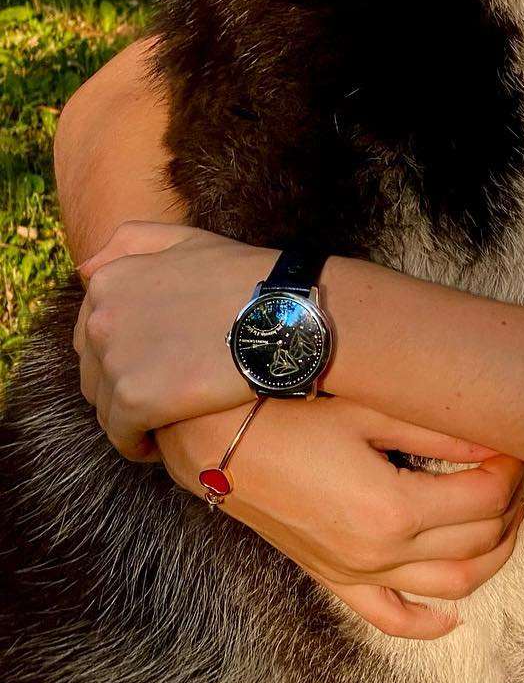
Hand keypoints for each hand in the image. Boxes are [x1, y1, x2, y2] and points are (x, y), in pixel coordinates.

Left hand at [74, 221, 280, 457]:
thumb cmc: (241, 275)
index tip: (151, 364)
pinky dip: (136, 444)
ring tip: (163, 421)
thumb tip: (84, 270)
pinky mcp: (135, 401)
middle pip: (94, 372)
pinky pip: (122, 436)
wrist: (282, 313)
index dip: (122, 352)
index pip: (92, 334)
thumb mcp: (185, 238)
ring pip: (105, 407)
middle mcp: (101, 319)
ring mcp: (116, 361)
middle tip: (161, 393)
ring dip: (128, 416)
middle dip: (121, 385)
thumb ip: (130, 241)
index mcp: (109, 283)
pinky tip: (159, 444)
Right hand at [156, 398, 523, 638]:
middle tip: (514, 469)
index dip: (509, 469)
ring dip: (492, 556)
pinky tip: (454, 613)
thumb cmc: (292, 413)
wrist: (217, 441)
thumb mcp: (371, 410)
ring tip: (508, 517)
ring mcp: (356, 573)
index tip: (514, 442)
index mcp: (393, 509)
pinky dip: (429, 622)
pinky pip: (390, 617)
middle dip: (508, 505)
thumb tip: (495, 436)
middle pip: (476, 541)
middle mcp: (379, 553)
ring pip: (451, 585)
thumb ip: (437, 428)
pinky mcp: (335, 579)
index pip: (483, 498)